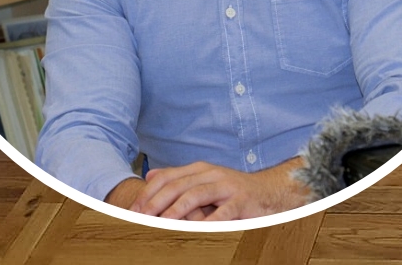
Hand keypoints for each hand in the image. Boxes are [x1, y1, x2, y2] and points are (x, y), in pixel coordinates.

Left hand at [125, 157, 310, 220]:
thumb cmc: (232, 189)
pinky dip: (208, 221)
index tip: (134, 209)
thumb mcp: (204, 179)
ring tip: (162, 223)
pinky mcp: (240, 200)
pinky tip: (196, 231)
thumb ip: (178, 176)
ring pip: (196, 195)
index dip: (148, 192)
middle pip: (178, 186)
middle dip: (156, 202)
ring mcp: (226, 186)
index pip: (167, 177)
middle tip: (141, 217)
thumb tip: (150, 175)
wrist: (268, 191)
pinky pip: (222, 212)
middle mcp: (211, 174)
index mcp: (200, 169)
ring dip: (176, 210)